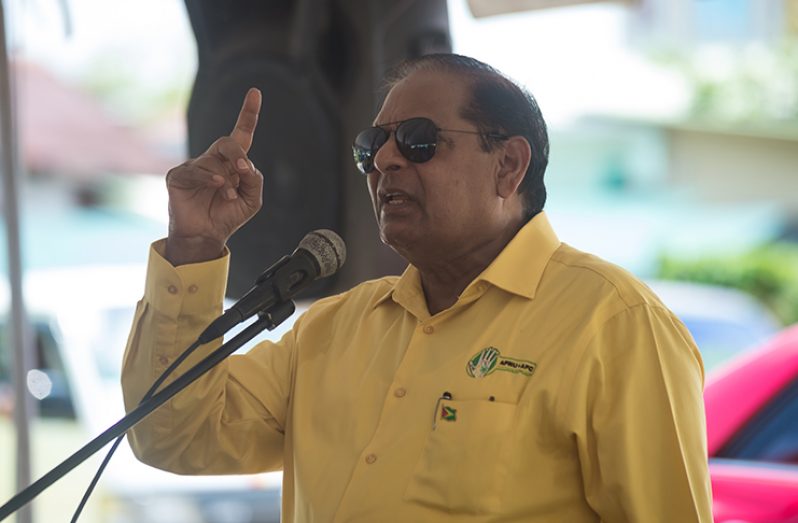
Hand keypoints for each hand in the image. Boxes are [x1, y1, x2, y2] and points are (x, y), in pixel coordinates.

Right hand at [164, 88, 262, 264]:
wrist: (207, 236)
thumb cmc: (228, 216)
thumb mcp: (252, 200)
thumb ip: (254, 180)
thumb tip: (245, 165)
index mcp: (232, 163)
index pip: (242, 133)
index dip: (248, 113)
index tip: (255, 92)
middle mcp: (213, 159)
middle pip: (228, 142)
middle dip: (238, 155)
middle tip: (243, 172)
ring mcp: (194, 166)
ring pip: (214, 160)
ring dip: (226, 180)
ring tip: (228, 197)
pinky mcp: (178, 176)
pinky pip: (195, 171)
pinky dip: (209, 178)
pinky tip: (217, 185)